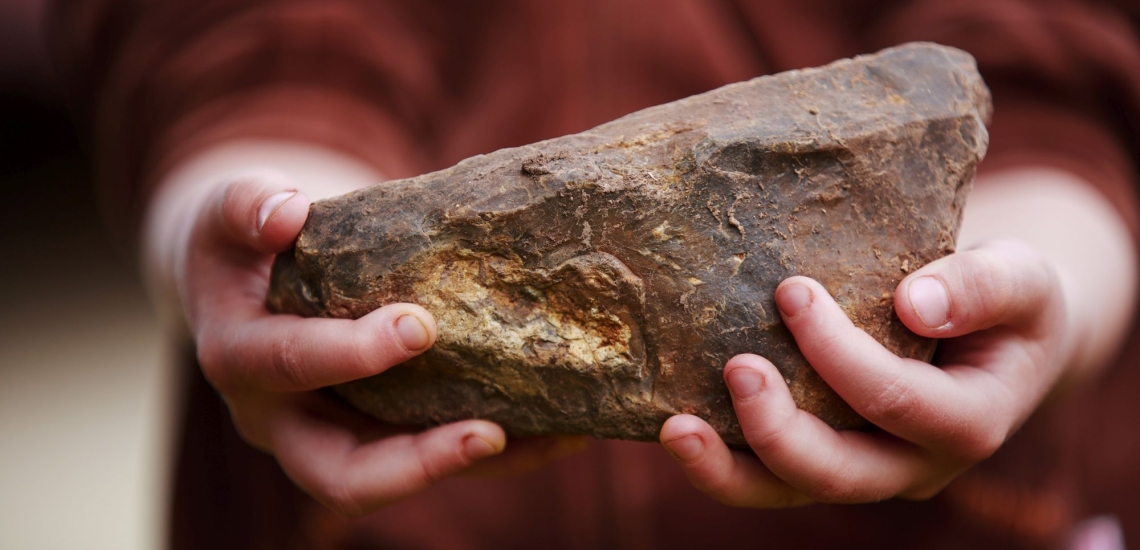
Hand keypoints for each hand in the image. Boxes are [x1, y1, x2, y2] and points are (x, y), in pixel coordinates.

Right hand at [171, 169, 582, 514]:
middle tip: (489, 432)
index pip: (290, 366)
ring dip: (474, 467)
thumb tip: (289, 212)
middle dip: (415, 461)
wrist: (246, 283)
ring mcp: (332, 436)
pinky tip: (562, 429)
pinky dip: (500, 453)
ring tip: (554, 438)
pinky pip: (434, 455)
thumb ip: (246, 206)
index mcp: (240, 360)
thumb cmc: (242, 243)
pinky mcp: (377, 435)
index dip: (351, 353)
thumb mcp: (227, 212)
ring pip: (400, 481)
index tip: (420, 326)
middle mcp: (281, 419)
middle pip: (339, 475)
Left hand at [659, 240, 1070, 505]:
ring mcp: (868, 469)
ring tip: (675, 429)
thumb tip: (916, 303)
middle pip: (842, 474)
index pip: (899, 403)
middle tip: (736, 364)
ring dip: (729, 470)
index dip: (841, 355)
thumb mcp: (1022, 277)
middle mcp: (916, 463)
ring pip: (792, 493)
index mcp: (972, 423)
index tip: (791, 290)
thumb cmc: (1009, 299)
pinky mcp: (828, 458)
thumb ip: (984, 287)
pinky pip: (770, 475)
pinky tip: (677, 426)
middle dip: (780, 428)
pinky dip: (722, 462)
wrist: (999, 333)